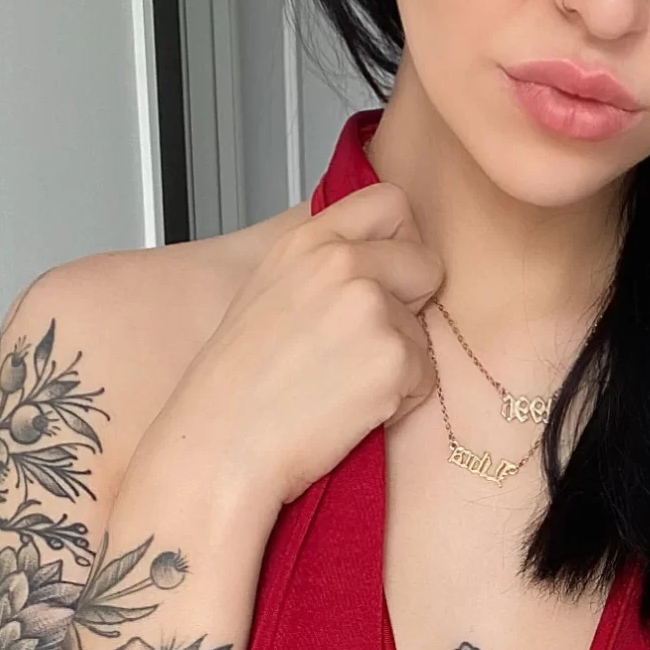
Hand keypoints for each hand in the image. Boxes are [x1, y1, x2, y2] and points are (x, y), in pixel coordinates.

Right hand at [148, 182, 443, 514]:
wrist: (223, 447)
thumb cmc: (239, 387)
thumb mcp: (270, 293)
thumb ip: (323, 265)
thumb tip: (376, 259)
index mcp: (307, 242)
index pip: (391, 203)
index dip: (400, 241)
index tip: (387, 273)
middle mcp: (342, 263)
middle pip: (427, 262)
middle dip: (412, 302)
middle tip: (361, 342)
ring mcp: (372, 308)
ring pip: (425, 329)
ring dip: (399, 360)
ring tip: (339, 384)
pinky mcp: (395, 358)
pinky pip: (426, 376)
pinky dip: (400, 399)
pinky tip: (349, 408)